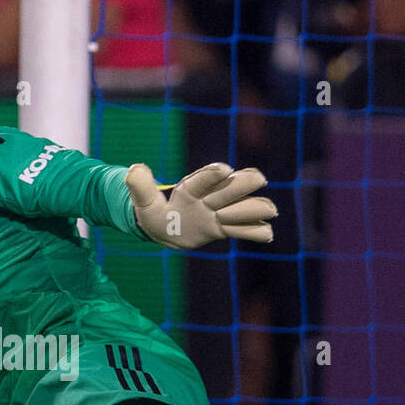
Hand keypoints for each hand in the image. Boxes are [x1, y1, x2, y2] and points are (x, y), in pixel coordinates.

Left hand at [125, 162, 275, 248]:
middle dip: (242, 184)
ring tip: (270, 210)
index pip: (201, 180)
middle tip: (259, 179)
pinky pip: (242, 230)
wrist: (166, 228)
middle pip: (228, 189)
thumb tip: (134, 170)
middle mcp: (209, 197)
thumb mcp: (143, 202)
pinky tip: (267, 235)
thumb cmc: (153, 212)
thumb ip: (140, 187)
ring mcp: (219, 212)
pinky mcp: (223, 228)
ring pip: (240, 209)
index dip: (211, 175)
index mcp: (189, 189)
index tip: (225, 169)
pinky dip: (255, 232)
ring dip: (254, 208)